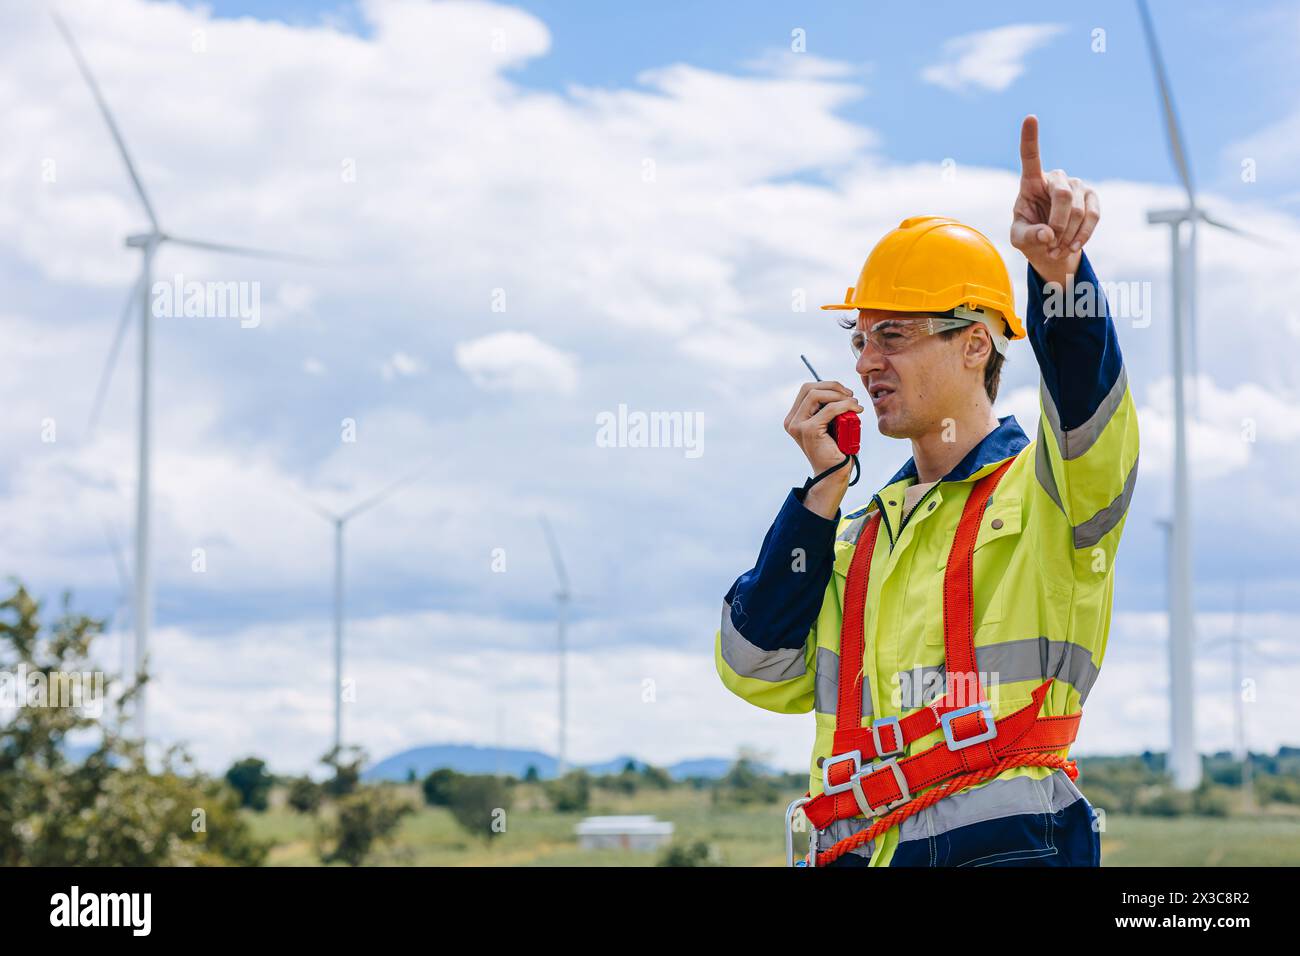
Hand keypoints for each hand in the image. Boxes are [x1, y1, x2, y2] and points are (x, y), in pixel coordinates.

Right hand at [783, 380, 862, 518]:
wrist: (834, 473)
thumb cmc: (836, 449)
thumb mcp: (830, 424)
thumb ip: (828, 407)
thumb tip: (840, 391)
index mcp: (794, 418)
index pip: (807, 390)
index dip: (828, 386)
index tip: (846, 394)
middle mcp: (792, 421)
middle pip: (809, 388)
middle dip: (833, 386)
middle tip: (851, 396)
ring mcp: (798, 425)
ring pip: (816, 395)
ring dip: (839, 396)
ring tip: (855, 404)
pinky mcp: (809, 430)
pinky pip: (829, 409)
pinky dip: (845, 406)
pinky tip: (856, 410)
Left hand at [1010, 115, 1099, 287]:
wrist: (1051, 246)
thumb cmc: (1030, 236)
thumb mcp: (1019, 239)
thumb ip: (1028, 236)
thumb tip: (1048, 234)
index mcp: (1031, 182)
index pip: (1030, 157)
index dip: (1030, 138)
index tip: (1030, 117)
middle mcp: (1056, 178)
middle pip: (1062, 197)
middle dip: (1058, 225)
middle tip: (1050, 245)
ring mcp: (1076, 185)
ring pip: (1078, 210)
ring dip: (1068, 235)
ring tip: (1056, 249)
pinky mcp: (1092, 197)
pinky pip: (1093, 216)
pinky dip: (1082, 236)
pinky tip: (1072, 247)